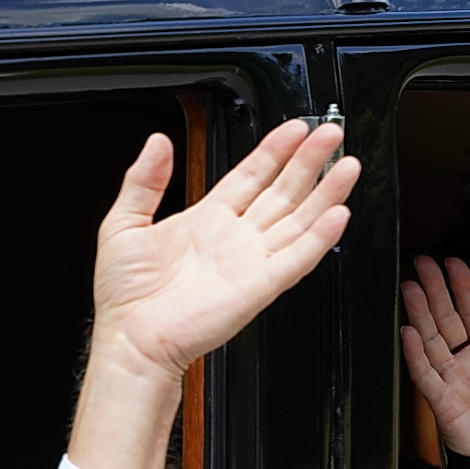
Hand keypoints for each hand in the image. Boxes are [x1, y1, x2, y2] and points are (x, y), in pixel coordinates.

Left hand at [90, 119, 359, 381]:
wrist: (130, 339)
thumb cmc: (124, 296)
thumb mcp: (123, 224)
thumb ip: (143, 181)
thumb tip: (157, 142)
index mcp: (204, 221)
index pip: (249, 176)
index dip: (274, 151)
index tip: (294, 129)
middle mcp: (233, 239)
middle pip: (282, 191)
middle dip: (308, 161)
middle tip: (330, 134)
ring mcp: (250, 261)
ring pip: (299, 220)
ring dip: (325, 192)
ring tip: (346, 164)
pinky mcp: (261, 286)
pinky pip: (298, 258)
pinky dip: (320, 237)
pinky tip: (337, 214)